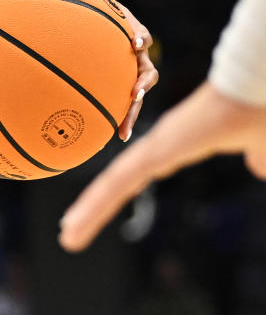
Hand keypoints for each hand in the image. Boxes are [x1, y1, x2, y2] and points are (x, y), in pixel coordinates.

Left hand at [58, 81, 265, 251]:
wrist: (260, 78)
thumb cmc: (262, 104)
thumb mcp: (260, 143)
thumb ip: (256, 155)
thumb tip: (259, 169)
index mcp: (176, 143)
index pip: (138, 174)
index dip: (117, 191)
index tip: (96, 209)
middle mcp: (159, 143)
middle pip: (118, 181)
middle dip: (94, 206)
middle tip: (70, 230)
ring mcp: (157, 145)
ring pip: (114, 184)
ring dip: (90, 211)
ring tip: (68, 236)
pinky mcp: (161, 148)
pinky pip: (123, 178)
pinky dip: (99, 200)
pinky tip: (78, 220)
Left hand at [72, 0, 157, 140]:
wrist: (108, 38)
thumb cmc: (103, 19)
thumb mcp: (98, 3)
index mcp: (132, 35)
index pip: (140, 35)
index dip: (139, 37)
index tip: (136, 42)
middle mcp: (138, 58)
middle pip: (147, 71)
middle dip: (142, 82)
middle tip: (135, 92)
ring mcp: (133, 76)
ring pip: (139, 95)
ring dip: (133, 111)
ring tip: (125, 127)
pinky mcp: (125, 91)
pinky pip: (125, 107)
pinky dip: (122, 120)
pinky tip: (114, 136)